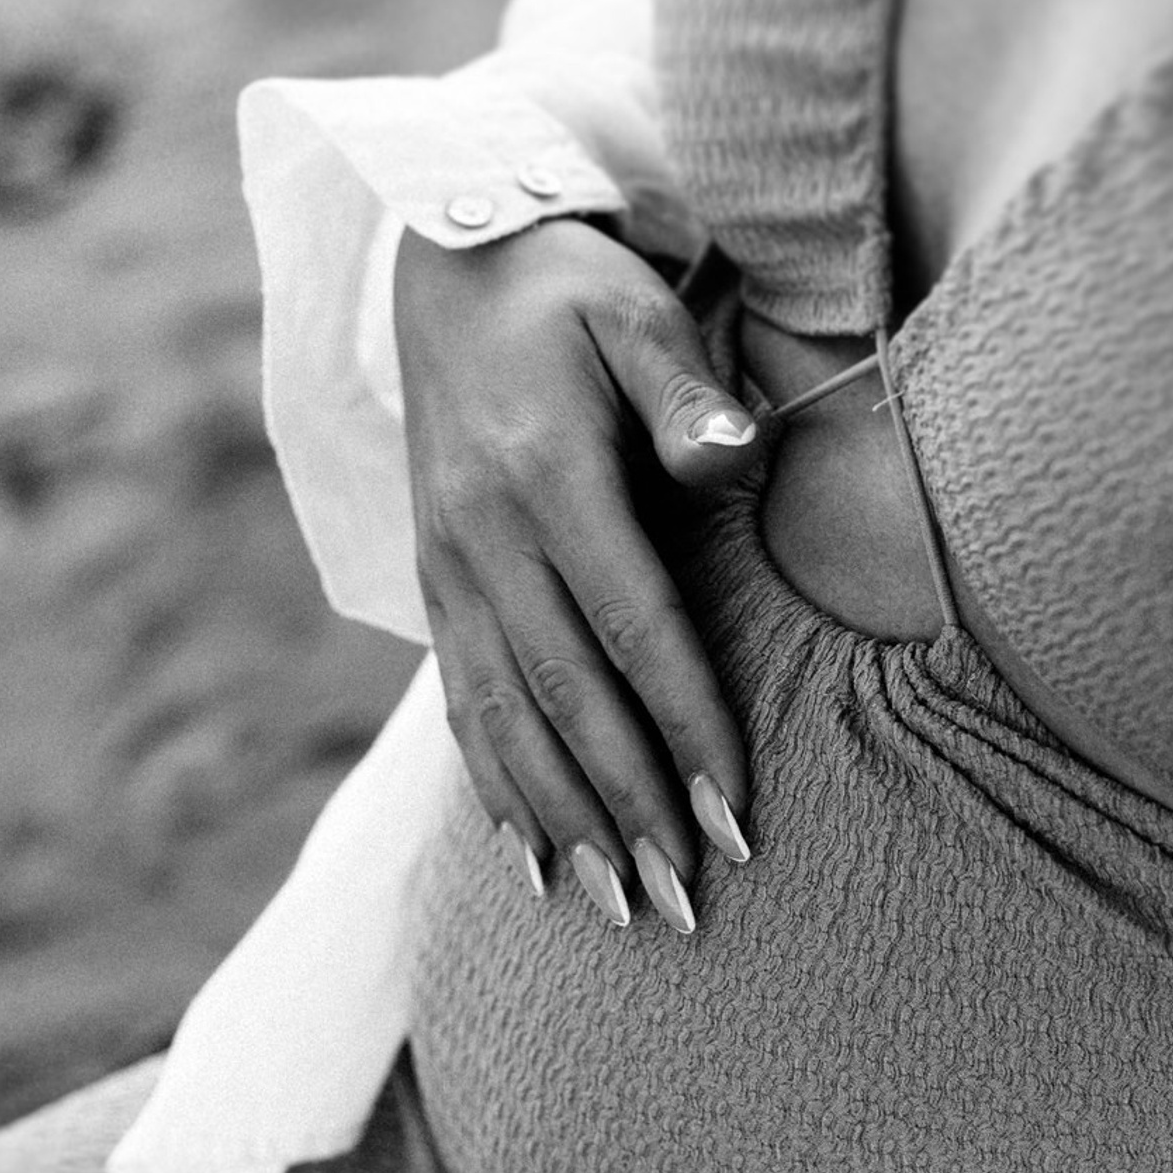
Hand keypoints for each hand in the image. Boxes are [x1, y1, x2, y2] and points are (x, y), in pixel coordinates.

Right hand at [395, 218, 766, 930]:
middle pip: (567, 700)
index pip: (631, 628)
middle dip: (629, 809)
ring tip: (619, 906)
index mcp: (543, 478)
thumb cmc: (572, 294)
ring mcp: (448, 570)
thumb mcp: (634, 313)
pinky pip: (464, 705)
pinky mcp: (434, 587)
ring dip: (563, 822)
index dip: (685, 725)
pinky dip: (498, 789)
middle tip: (687, 901)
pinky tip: (535, 861)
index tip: (735, 814)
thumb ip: (687, 391)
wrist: (450, 266)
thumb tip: (738, 454)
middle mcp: (483, 539)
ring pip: (506, 721)